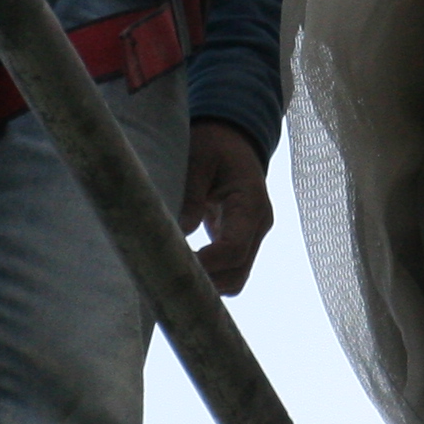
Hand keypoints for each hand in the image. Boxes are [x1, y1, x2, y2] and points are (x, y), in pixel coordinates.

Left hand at [180, 119, 274, 295]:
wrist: (232, 139)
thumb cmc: (214, 145)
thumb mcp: (200, 159)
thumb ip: (191, 194)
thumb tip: (180, 231)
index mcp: (251, 204)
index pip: (234, 249)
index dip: (207, 264)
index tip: (175, 267)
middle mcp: (257, 226)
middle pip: (237, 272)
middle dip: (205, 282)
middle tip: (166, 279)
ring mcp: (251, 236)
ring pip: (235, 278)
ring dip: (208, 284)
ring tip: (171, 278)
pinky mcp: (239, 240)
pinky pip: (229, 270)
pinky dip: (209, 277)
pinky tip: (182, 271)